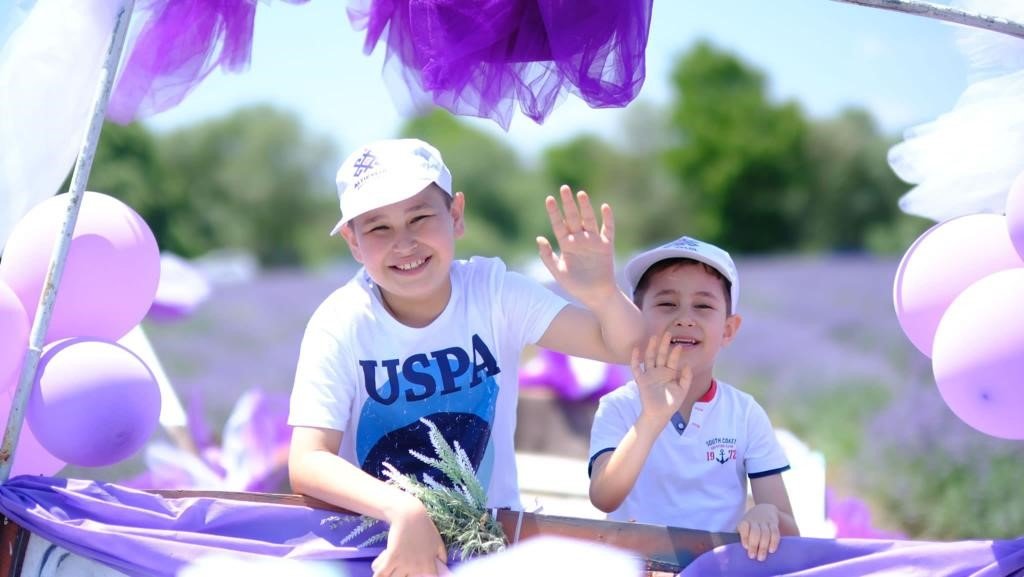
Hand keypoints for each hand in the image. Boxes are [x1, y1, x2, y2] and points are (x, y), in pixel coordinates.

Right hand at [373, 495, 447, 576]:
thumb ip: (442, 556)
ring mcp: (403, 563)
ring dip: (389, 575)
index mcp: (428, 564)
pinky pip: (381, 573)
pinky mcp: (391, 557)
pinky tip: (377, 571)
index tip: (416, 574)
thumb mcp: (438, 542)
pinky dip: (378, 575)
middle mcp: (417, 567)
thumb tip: (443, 565)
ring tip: (388, 569)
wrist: (410, 514)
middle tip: (399, 568)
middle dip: (401, 576)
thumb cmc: (424, 527)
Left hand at [537, 185, 616, 305]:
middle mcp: (579, 239)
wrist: (595, 296)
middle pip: (572, 217)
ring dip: (585, 207)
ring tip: (580, 194)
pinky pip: (608, 229)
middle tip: (564, 188)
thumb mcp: (557, 271)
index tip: (549, 199)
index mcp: (566, 244)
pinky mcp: (606, 246)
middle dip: (568, 203)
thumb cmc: (575, 285)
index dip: (553, 212)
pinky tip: (604, 207)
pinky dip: (607, 219)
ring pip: (588, 220)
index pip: (558, 224)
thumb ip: (547, 256)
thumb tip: (539, 238)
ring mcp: (593, 241)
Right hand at [632, 332, 691, 424]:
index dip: (675, 353)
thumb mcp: (682, 390)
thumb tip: (688, 365)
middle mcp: (659, 371)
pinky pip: (636, 367)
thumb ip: (686, 378)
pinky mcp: (641, 380)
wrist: (659, 414)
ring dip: (651, 348)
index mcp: (670, 373)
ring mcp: (649, 375)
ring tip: (654, 337)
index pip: (672, 360)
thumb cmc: (671, 403)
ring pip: (649, 358)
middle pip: (661, 355)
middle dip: (663, 345)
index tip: (679, 345)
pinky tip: (636, 349)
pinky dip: (635, 359)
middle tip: (667, 333)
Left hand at [737, 504, 781, 560]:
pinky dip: (774, 542)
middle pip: (755, 532)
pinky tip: (771, 550)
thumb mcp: (743, 526)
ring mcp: (765, 522)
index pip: (744, 527)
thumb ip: (740, 536)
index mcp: (744, 522)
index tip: (745, 547)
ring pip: (765, 533)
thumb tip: (736, 549)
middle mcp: (754, 521)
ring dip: (764, 546)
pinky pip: (775, 532)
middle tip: (753, 556)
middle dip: (754, 545)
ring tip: (761, 557)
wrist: (765, 509)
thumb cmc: (751, 524)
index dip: (744, 536)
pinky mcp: (773, 523)